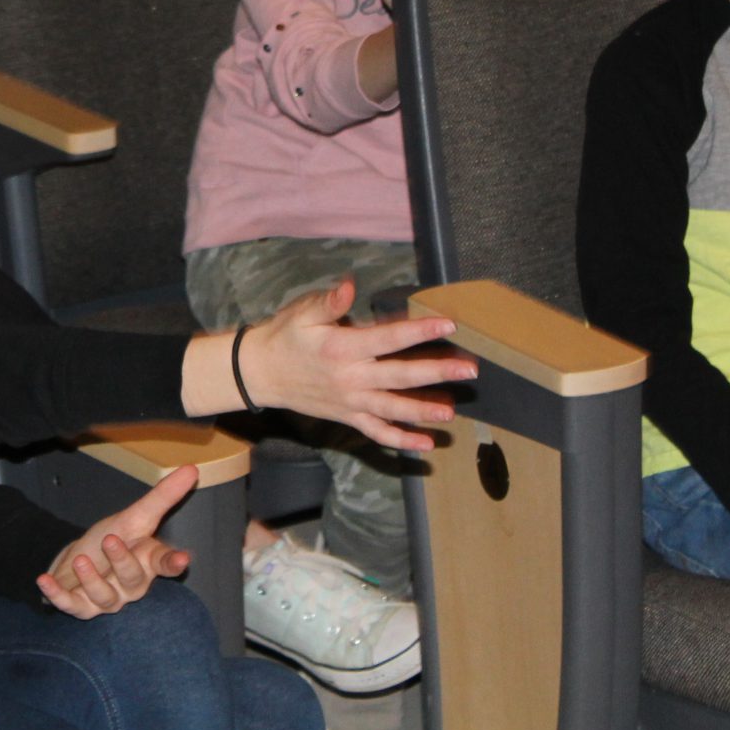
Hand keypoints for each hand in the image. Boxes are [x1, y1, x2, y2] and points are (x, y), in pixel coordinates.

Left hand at [37, 466, 195, 617]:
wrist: (81, 559)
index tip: (182, 559)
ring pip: (105, 597)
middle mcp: (131, 585)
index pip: (164, 563)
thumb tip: (192, 468)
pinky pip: (71, 605)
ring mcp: (108, 599)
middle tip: (110, 539)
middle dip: (122, 561)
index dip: (173, 563)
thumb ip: (163, 497)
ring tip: (82, 560)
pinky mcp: (82, 607)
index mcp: (148, 562)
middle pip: (132, 578)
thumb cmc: (114, 539)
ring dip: (92, 580)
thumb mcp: (135, 516)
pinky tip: (44, 580)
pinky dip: (57, 595)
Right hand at [229, 278, 477, 451]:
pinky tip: (425, 444)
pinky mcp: (348, 416)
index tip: (448, 325)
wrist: (260, 372)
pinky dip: (400, 440)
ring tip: (452, 413)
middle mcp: (351, 378)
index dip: (419, 331)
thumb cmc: (285, 335)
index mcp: (343, 348)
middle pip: (400, 377)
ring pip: (393, 409)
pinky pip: (377, 432)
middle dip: (437, 373)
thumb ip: (329, 301)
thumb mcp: (303, 312)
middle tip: (469, 370)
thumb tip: (350, 285)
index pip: (389, 338)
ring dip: (423, 411)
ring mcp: (351, 401)